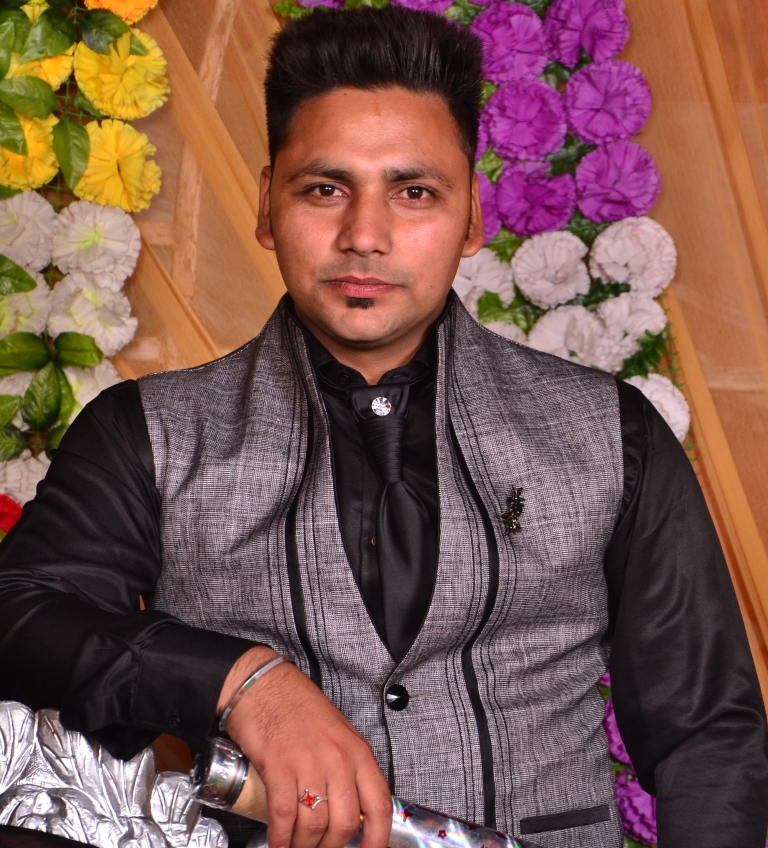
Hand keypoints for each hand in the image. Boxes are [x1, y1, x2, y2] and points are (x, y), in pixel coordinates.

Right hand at [218, 647, 392, 847]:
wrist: (265, 684)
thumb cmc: (299, 707)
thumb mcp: (339, 735)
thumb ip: (349, 770)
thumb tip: (353, 812)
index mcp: (358, 752)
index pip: (380, 806)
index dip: (377, 841)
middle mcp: (338, 759)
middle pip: (345, 824)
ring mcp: (309, 763)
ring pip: (314, 826)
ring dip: (304, 847)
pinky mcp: (279, 767)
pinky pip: (283, 816)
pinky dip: (280, 838)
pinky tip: (278, 843)